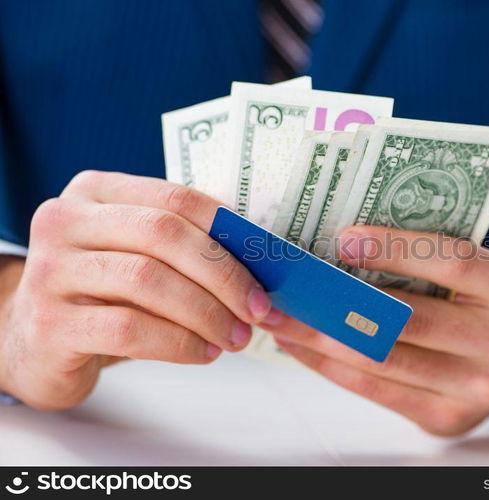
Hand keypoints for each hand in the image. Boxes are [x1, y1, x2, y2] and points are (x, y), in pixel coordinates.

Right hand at [0, 171, 272, 409]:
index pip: (175, 197)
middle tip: (257, 309)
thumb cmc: (105, 293)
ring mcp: (50, 270)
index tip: (266, 267)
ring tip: (236, 337)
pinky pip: (130, 329)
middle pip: (163, 234)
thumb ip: (185, 244)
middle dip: (223, 275)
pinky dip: (179, 343)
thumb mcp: (139, 254)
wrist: (37, 341)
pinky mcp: (49, 323)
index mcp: (95, 191)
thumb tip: (262, 258)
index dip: (229, 232)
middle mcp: (64, 219)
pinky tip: (203, 352)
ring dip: (206, 313)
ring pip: (148, 280)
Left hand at [263, 226, 488, 435]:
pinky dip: (332, 368)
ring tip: (282, 318)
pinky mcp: (449, 418)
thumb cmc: (479, 301)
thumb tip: (341, 245)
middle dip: (337, 303)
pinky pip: (379, 392)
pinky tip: (303, 348)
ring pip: (386, 360)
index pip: (455, 261)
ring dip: (322, 339)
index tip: (342, 239)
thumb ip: (428, 257)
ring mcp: (479, 388)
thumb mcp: (475, 270)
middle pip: (410, 320)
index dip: (397, 250)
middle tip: (286, 288)